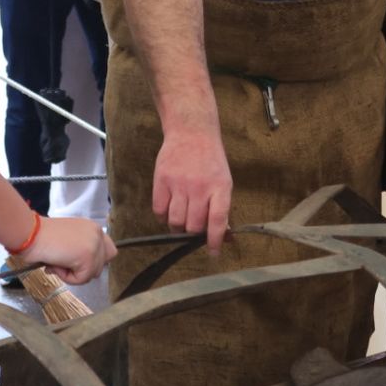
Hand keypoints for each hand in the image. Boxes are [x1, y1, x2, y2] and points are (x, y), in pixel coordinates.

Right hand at [26, 215, 116, 283]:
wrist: (30, 233)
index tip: (79, 262)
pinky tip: (57, 263)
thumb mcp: (67, 240)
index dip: (95, 261)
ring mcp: (94, 245)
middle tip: (63, 262)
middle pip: (102, 266)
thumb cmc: (41, 236)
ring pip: (91, 274)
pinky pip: (81, 279)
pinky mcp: (87, 257)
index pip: (108, 251)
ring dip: (73, 274)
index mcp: (92, 228)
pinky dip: (67, 277)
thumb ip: (79, 251)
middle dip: (83, 270)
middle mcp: (97, 233)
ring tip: (58, 261)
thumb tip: (82, 270)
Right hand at [153, 127, 231, 253]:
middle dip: (194, 232)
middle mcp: (199, 187)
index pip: (217, 221)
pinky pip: (159, 211)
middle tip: (194, 225)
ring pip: (175, 222)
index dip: (214, 241)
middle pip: (193, 226)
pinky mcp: (161, 180)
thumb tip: (226, 238)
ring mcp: (179, 184)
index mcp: (220, 187)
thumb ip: (222, 209)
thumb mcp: (224, 181)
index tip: (212, 253)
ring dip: (178, 226)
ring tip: (181, 217)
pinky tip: (169, 207)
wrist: (191, 131)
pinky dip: (163, 216)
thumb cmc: (210, 159)